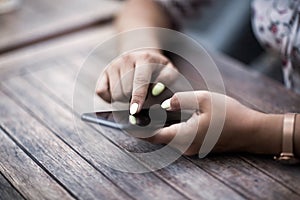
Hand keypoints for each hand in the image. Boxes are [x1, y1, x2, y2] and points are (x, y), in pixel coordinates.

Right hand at [96, 50, 177, 113]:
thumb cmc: (157, 69)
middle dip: (133, 100)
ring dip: (124, 100)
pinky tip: (120, 94)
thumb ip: (167, 80)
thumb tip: (156, 91)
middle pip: (126, 91)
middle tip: (141, 99)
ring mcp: (113, 65)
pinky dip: (109, 98)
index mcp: (145, 58)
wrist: (142, 56)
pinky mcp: (103, 73)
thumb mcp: (168, 70)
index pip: (139, 81)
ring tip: (132, 94)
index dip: (137, 98)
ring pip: (114, 94)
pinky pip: (101, 92)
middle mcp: (126, 59)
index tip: (135, 111)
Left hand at [146, 91, 282, 155]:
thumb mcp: (204, 100)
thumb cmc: (230, 114)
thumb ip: (181, 100)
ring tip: (146, 113)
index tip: (124, 123)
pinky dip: (168, 128)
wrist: (252, 131)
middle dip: (144, 127)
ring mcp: (191, 148)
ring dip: (156, 127)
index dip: (137, 130)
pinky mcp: (196, 145)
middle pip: (158, 138)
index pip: (153, 136)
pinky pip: (177, 137)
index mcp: (185, 136)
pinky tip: (166, 116)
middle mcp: (185, 146)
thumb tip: (164, 105)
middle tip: (133, 113)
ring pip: (167, 137)